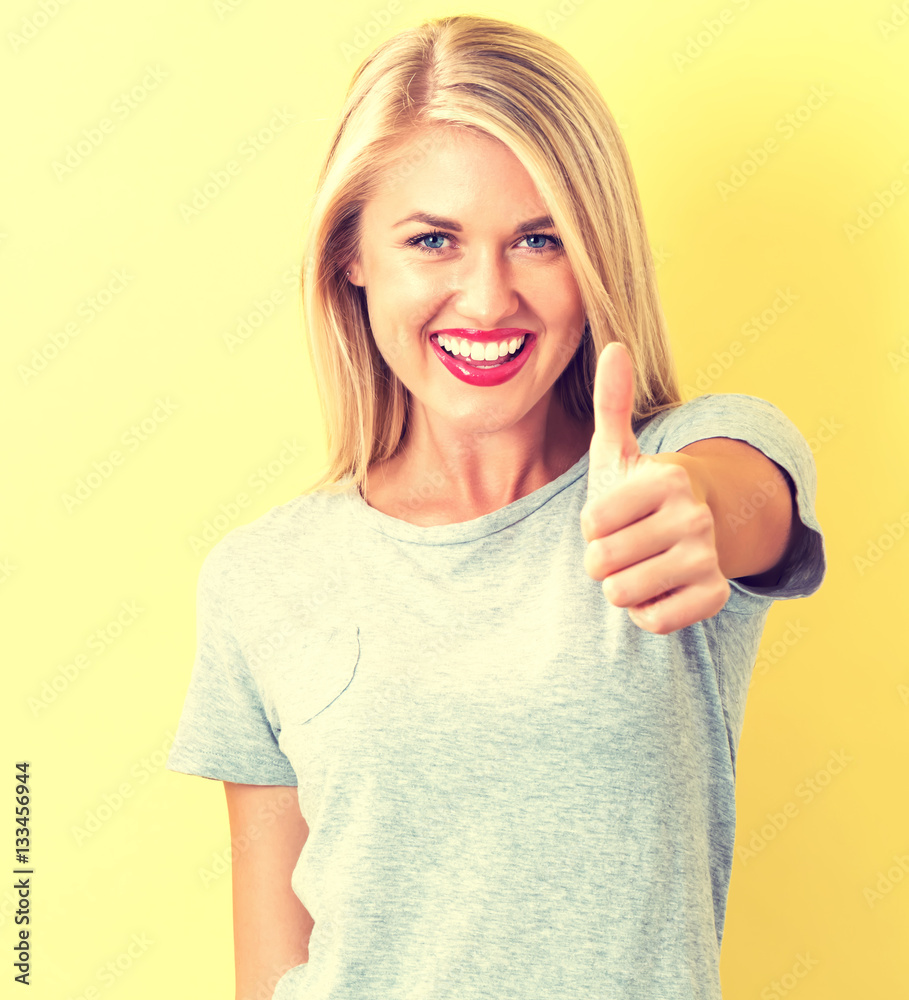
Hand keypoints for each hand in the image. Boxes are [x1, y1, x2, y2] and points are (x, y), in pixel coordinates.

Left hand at [579, 343, 730, 633]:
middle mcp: (694, 516)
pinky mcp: (715, 596)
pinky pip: (653, 621)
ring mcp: (708, 557)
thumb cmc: (639, 493)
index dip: (591, 527)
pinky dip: (646, 612)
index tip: (613, 516)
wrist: (690, 530)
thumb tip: (615, 345)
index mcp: (666, 479)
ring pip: (623, 594)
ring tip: (640, 564)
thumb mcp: (618, 450)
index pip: (591, 525)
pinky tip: (659, 588)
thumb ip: (611, 403)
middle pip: (602, 563)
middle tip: (625, 545)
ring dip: (620, 587)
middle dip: (601, 560)